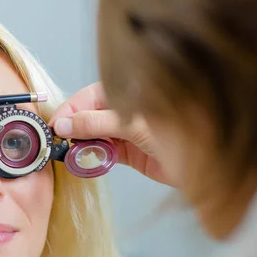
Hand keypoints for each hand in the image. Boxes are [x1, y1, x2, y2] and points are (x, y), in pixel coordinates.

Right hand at [49, 82, 169, 184]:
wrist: (203, 163)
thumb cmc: (175, 133)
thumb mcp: (132, 125)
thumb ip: (96, 123)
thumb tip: (64, 125)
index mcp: (121, 93)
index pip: (84, 99)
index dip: (67, 112)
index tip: (53, 129)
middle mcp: (119, 110)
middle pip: (84, 117)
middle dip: (70, 129)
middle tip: (57, 144)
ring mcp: (122, 131)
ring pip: (89, 135)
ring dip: (79, 144)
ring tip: (70, 154)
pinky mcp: (125, 152)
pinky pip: (99, 151)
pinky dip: (90, 156)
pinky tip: (84, 159)